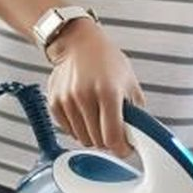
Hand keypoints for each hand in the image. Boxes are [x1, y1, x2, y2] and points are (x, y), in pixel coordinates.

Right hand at [45, 19, 146, 157]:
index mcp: (108, 92)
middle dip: (108, 141)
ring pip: (82, 138)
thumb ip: (135, 112)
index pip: (113, 137)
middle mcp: (85, 96)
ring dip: (92, 136)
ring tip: (98, 120)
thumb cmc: (106, 59)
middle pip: (97, 141)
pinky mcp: (54, 102)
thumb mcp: (130, 82)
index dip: (122, 149)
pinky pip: (68, 130)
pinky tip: (84, 115)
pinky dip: (77, 128)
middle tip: (113, 131)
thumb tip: (138, 136)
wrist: (78, 43)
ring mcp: (67, 100)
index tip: (125, 149)